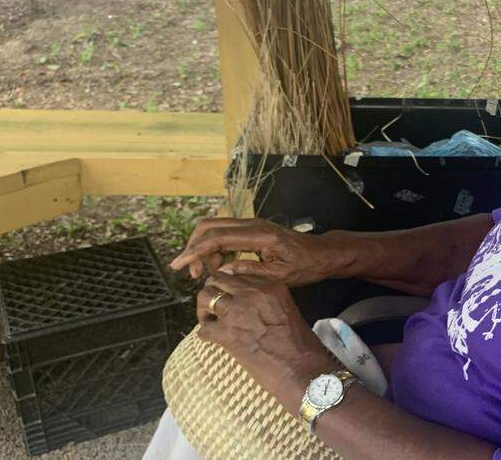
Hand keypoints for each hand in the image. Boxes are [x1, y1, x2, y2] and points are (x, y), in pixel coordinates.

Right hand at [171, 217, 348, 285]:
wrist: (321, 254)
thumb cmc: (305, 266)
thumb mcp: (279, 276)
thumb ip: (250, 272)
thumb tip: (223, 271)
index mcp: (259, 235)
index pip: (217, 238)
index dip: (195, 251)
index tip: (179, 265)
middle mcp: (252, 224)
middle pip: (210, 226)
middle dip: (194, 248)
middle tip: (191, 273)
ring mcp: (252, 225)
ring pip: (215, 229)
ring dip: (204, 250)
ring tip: (206, 274)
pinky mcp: (252, 230)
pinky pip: (225, 234)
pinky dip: (215, 249)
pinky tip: (219, 268)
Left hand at [197, 272, 337, 413]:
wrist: (301, 369)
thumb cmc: (300, 344)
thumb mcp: (287, 308)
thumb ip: (266, 299)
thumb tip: (244, 301)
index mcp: (270, 286)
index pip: (237, 273)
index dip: (227, 283)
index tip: (226, 293)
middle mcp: (252, 294)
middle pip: (218, 280)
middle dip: (212, 291)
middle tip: (213, 305)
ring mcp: (238, 312)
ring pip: (206, 298)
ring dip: (204, 309)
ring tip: (209, 319)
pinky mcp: (228, 334)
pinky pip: (204, 328)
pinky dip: (205, 333)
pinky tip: (211, 337)